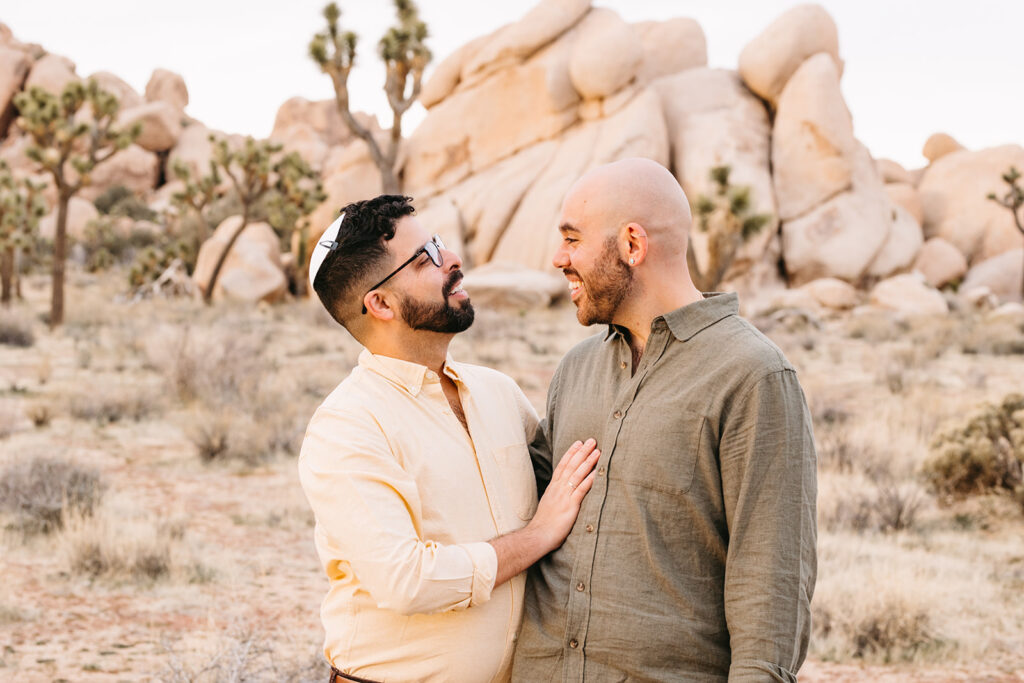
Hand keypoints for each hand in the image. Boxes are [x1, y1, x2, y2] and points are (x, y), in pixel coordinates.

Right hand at [528, 438, 599, 552]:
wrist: (538, 535)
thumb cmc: (544, 524)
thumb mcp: (549, 505)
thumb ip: (557, 496)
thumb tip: (564, 493)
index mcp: (553, 488)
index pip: (562, 465)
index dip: (571, 453)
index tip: (578, 443)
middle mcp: (558, 488)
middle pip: (571, 465)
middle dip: (582, 452)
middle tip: (591, 440)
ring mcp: (564, 496)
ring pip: (577, 474)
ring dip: (588, 461)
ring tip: (597, 451)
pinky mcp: (570, 505)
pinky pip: (581, 489)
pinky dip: (589, 479)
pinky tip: (597, 472)